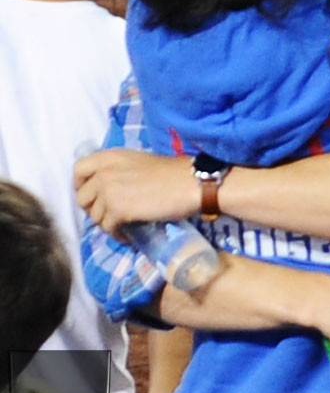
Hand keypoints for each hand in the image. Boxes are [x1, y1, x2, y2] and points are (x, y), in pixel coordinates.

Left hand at [74, 148, 199, 233]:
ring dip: (107, 224)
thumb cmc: (170, 172)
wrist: (188, 182)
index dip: (81, 186)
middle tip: (109, 215)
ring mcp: (109, 192)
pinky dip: (117, 234)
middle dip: (94, 210)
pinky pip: (108, 228)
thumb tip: (109, 189)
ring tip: (123, 226)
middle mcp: (103, 172)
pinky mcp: (118, 210)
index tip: (91, 196)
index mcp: (108, 157)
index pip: (78, 171)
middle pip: (82, 198)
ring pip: (95, 217)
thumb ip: (117, 170)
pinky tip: (128, 235)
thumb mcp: (136, 161)